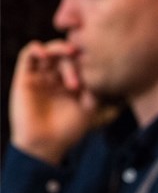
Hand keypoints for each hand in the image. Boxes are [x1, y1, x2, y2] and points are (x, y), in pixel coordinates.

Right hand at [9, 40, 101, 164]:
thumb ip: (94, 89)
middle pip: (66, 56)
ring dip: (58, 49)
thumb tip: (99, 71)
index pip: (80, 63)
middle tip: (76, 85)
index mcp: (73, 83)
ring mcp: (40, 76)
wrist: (45, 143)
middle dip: (74, 64)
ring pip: (49, 51)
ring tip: (68, 53)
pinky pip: (27, 55)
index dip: (87, 62)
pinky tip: (45, 53)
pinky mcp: (24, 77)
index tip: (95, 70)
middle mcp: (56, 78)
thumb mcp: (89, 108)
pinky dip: (37, 49)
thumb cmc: (68, 129)